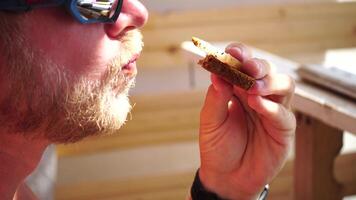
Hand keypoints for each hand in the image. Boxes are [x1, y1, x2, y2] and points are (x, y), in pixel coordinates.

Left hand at [198, 43, 295, 199]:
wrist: (226, 177)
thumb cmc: (217, 147)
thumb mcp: (210, 121)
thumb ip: (216, 98)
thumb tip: (217, 74)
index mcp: (238, 90)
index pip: (244, 65)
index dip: (241, 54)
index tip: (232, 51)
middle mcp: (258, 96)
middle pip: (267, 70)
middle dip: (258, 65)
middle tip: (247, 67)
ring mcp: (273, 111)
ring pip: (284, 85)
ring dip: (270, 83)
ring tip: (253, 88)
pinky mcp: (283, 129)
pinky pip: (284, 114)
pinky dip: (272, 107)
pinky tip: (257, 104)